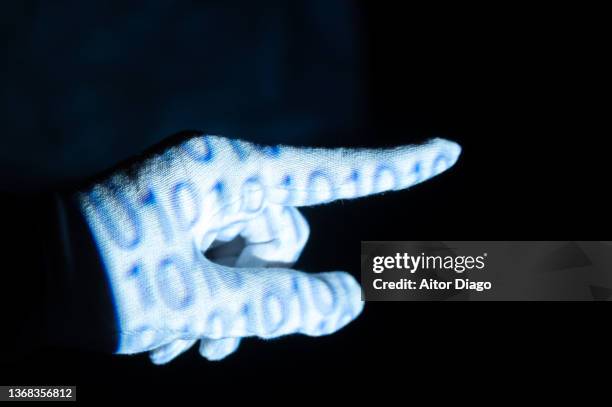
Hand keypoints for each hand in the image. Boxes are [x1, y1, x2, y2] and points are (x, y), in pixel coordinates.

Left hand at [79, 134, 460, 362]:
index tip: (448, 150)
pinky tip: (169, 331)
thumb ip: (280, 306)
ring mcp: (197, 201)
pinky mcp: (180, 225)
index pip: (331, 171)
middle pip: (288, 237)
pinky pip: (224, 263)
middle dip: (264, 289)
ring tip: (184, 339)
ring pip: (254, 260)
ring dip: (233, 307)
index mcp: (224, 173)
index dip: (395, 168)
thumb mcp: (195, 302)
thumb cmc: (97, 281)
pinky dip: (210, 302)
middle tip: (214, 327)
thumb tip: (352, 303)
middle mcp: (216, 179)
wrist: (16, 282)